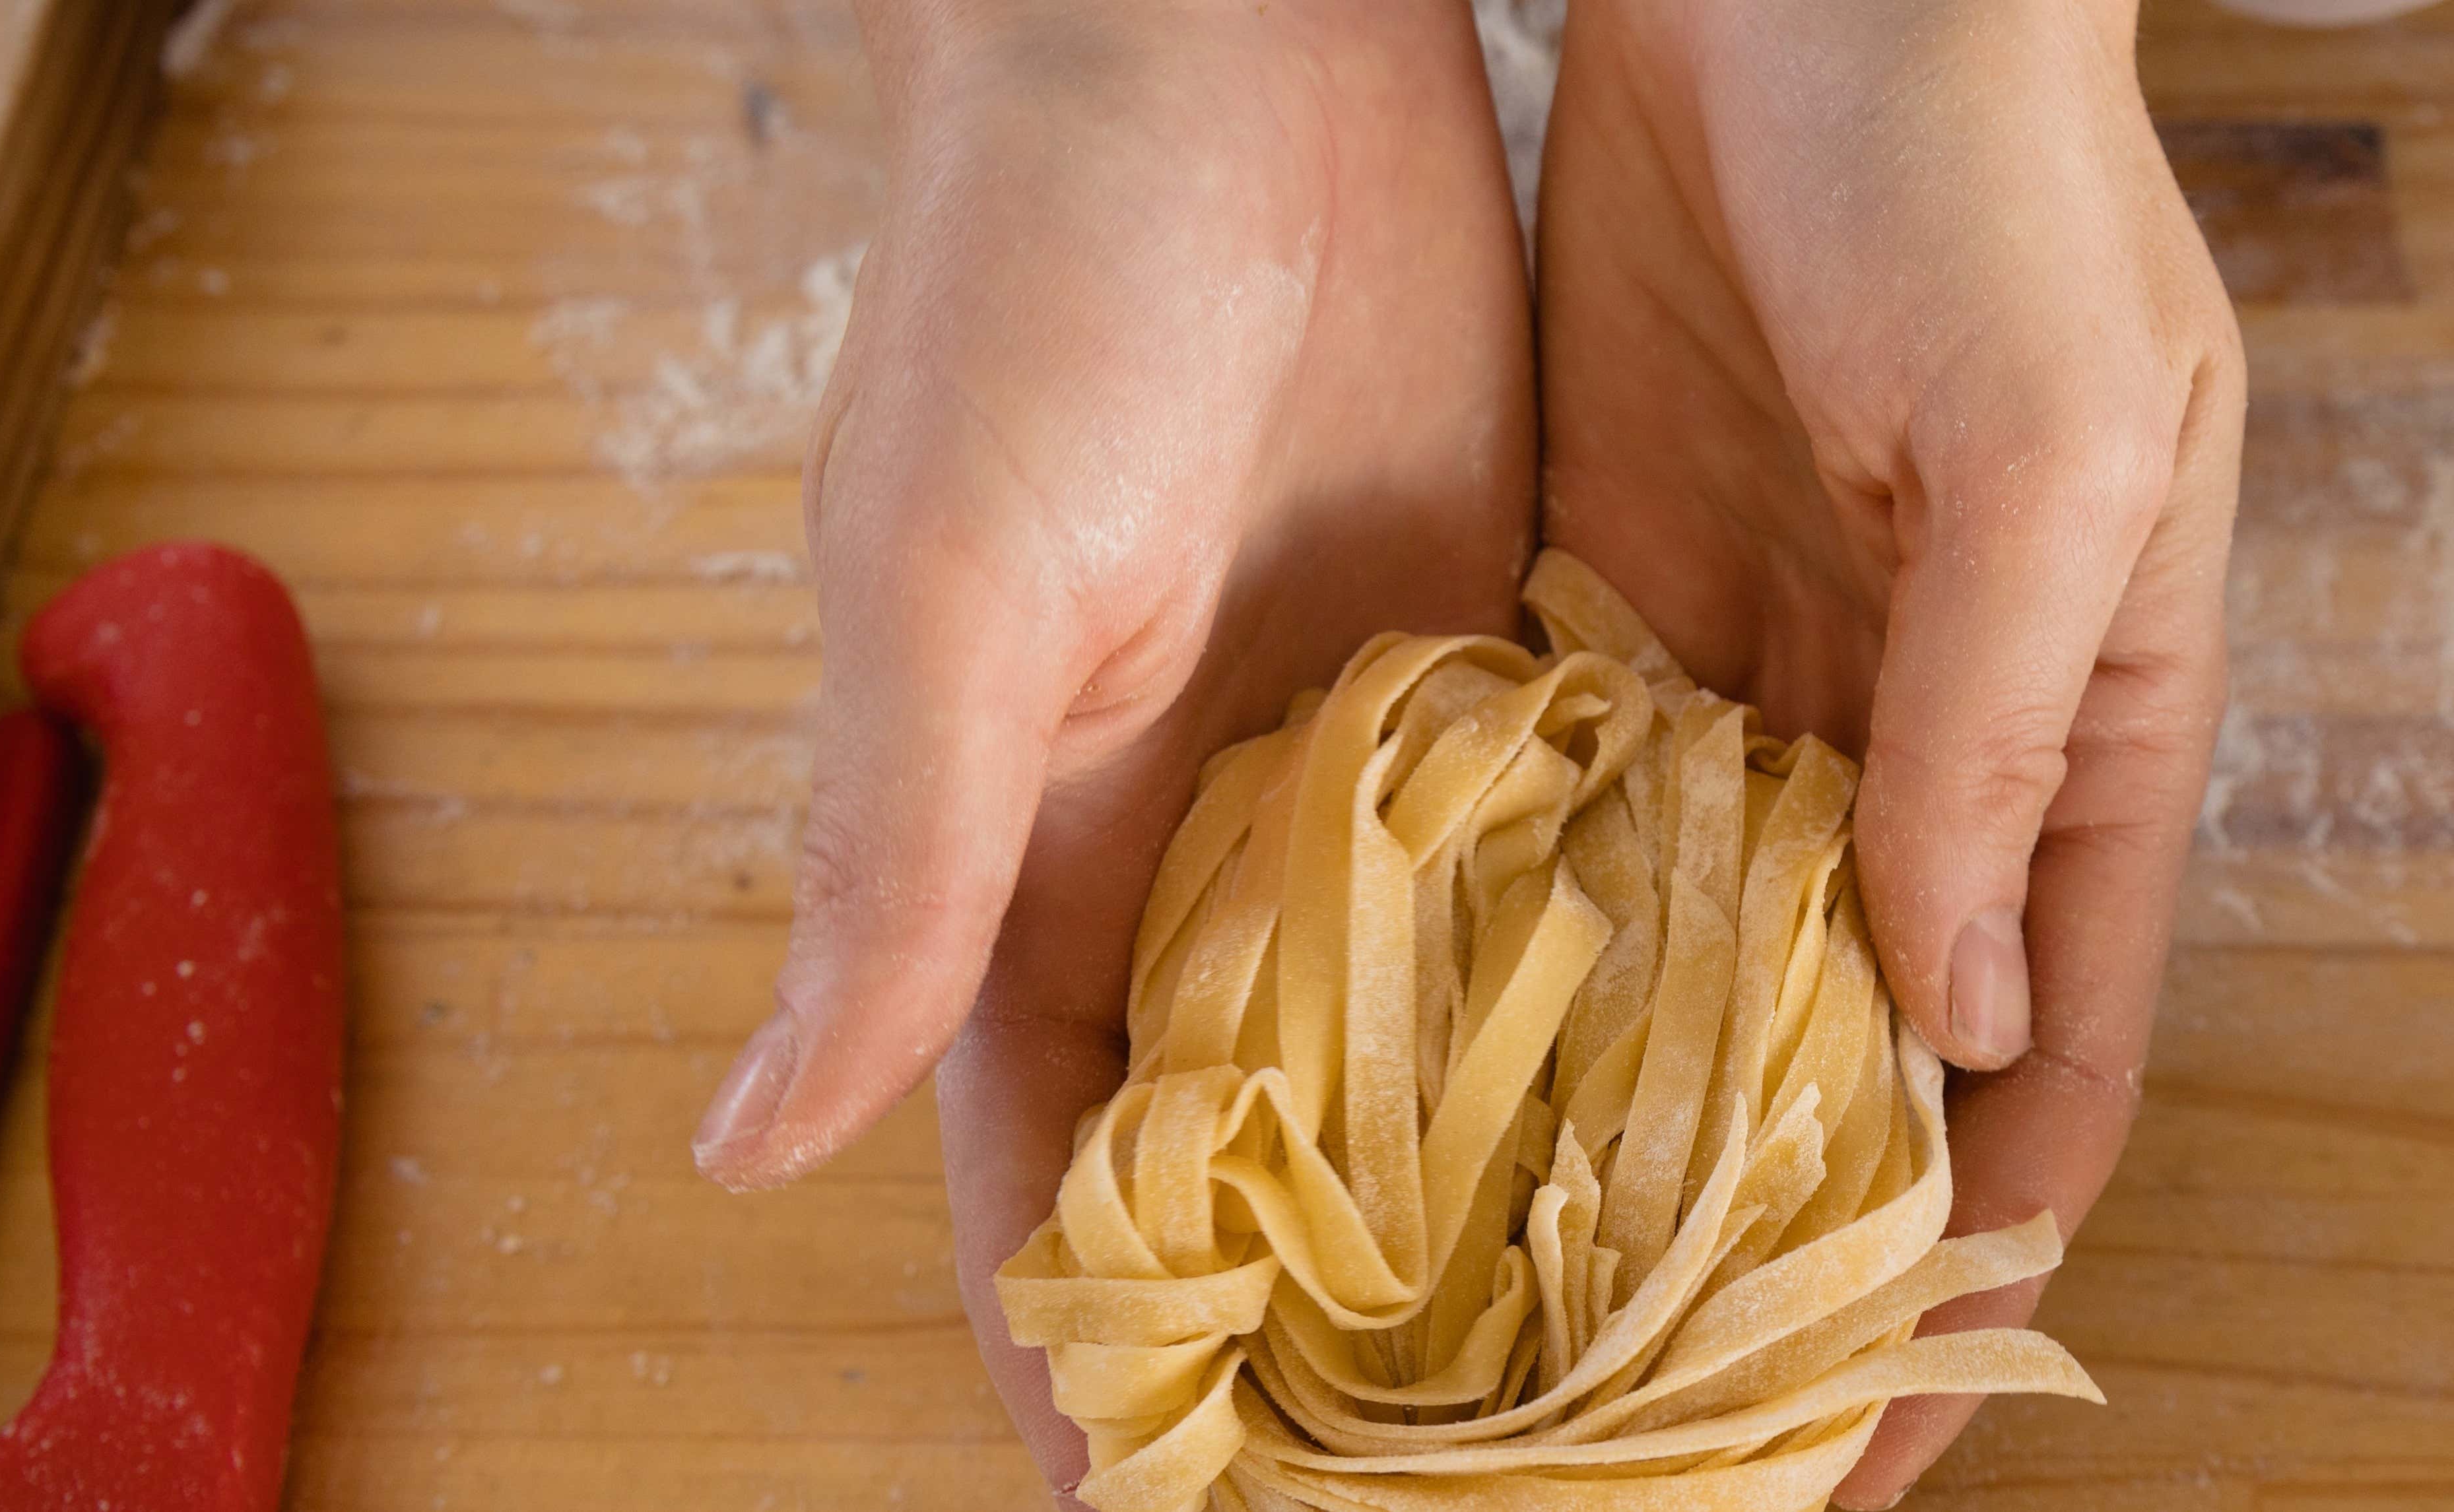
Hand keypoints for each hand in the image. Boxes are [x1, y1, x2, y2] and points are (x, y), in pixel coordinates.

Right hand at [684, 0, 1533, 1490]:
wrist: (1228, 38)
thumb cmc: (1040, 279)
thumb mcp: (954, 588)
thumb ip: (887, 868)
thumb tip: (740, 1146)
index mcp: (1031, 853)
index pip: (1063, 1168)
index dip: (1108, 1354)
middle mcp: (1197, 839)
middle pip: (1262, 1143)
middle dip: (1331, 1316)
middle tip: (1455, 1489)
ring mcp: (1352, 763)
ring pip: (1423, 1037)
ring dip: (1497, 1185)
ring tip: (1610, 1365)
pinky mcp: (1491, 662)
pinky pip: (1556, 875)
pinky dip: (1614, 996)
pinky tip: (1713, 1114)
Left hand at [1532, 0, 2242, 1501]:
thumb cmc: (1985, 162)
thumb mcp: (2043, 446)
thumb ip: (1991, 730)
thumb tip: (1950, 1015)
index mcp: (2076, 731)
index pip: (2037, 1074)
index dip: (1964, 1281)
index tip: (1853, 1462)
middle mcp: (1917, 737)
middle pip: (1847, 1064)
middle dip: (1756, 1253)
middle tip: (1620, 1438)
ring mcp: (1759, 666)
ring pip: (1690, 961)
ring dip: (1601, 1120)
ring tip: (1474, 1302)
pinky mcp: (1610, 579)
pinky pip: (1564, 808)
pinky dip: (1500, 936)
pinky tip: (1391, 1059)